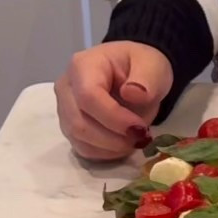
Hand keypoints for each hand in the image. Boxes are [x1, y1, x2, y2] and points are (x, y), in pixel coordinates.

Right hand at [55, 42, 172, 161]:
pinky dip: (105, 153)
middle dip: (112, 138)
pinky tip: (123, 145)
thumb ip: (146, 80)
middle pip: (78, 122)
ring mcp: (64, 108)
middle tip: (140, 138)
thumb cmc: (141, 66)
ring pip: (78, 138)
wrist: (134, 73)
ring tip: (135, 140)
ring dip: (110, 147)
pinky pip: (82, 147)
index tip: (139, 129)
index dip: (113, 117)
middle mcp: (66, 87)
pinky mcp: (69, 127)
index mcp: (83, 65)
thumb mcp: (152, 66)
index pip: (88, 96)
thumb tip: (132, 94)